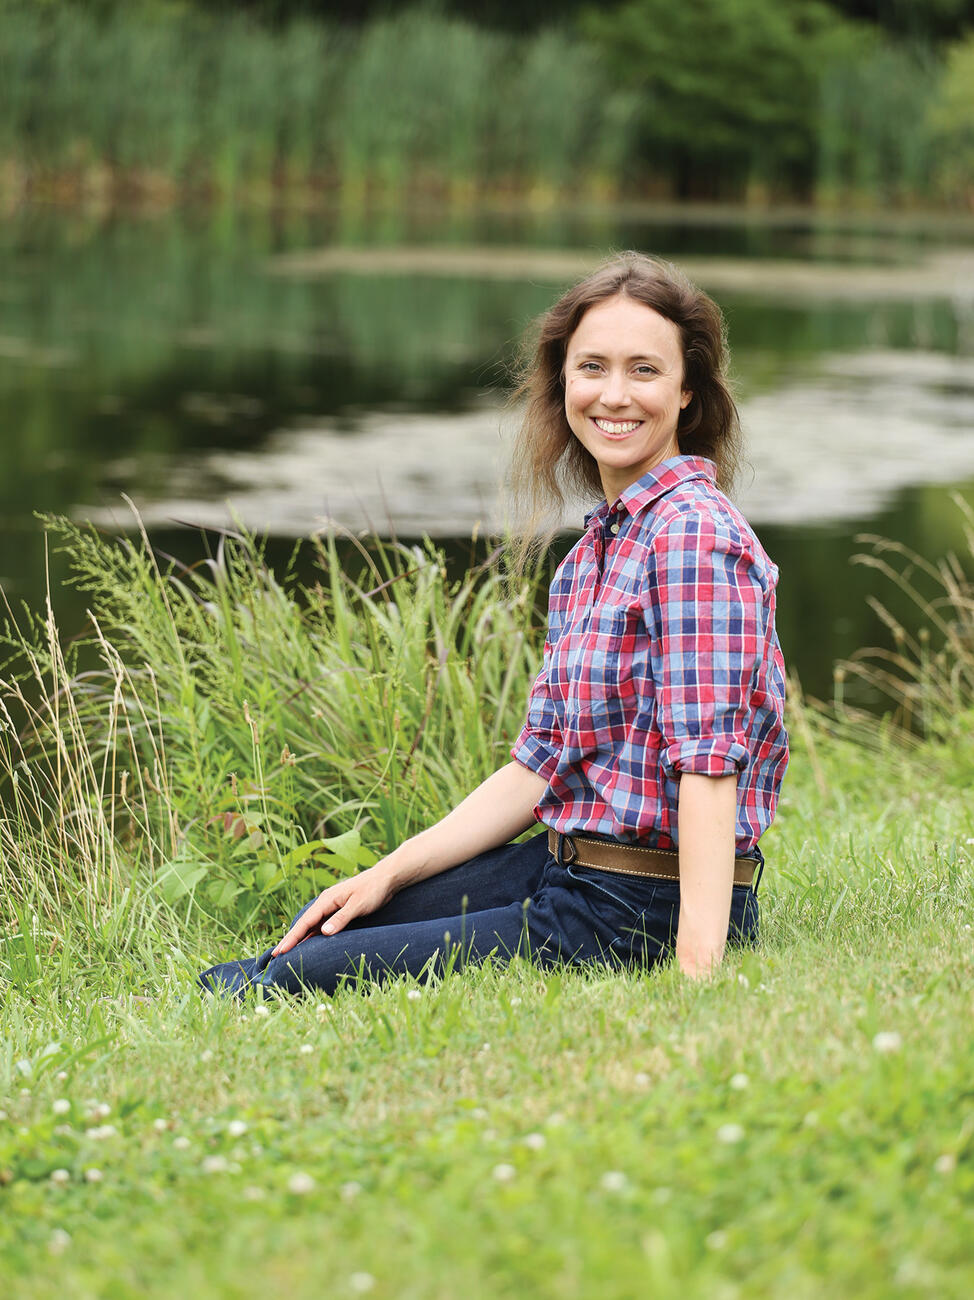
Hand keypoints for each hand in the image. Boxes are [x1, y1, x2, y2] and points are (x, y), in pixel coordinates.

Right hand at [271, 864, 395, 956]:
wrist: (385, 879)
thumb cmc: (373, 890)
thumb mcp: (358, 905)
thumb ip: (341, 918)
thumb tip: (323, 932)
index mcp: (327, 900)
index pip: (305, 922)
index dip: (292, 937)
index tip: (280, 951)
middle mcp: (325, 903)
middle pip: (304, 924)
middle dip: (290, 939)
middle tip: (276, 955)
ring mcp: (331, 907)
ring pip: (312, 925)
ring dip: (300, 938)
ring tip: (288, 953)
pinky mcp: (338, 910)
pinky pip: (321, 925)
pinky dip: (313, 935)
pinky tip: (309, 944)